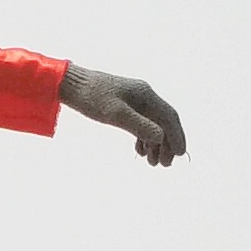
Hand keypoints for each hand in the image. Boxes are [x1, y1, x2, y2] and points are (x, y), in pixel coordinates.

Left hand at [60, 63, 185, 164]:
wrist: (70, 85)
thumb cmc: (91, 97)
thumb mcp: (115, 114)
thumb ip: (139, 125)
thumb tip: (161, 137)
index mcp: (145, 94)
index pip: (169, 116)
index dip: (177, 136)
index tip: (181, 155)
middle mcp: (143, 96)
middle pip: (163, 122)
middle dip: (167, 144)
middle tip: (164, 165)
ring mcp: (134, 101)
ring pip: (152, 125)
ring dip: (155, 144)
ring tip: (152, 163)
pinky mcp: (124, 107)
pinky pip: (140, 124)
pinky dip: (143, 139)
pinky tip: (140, 152)